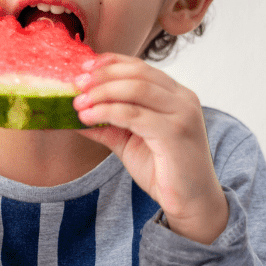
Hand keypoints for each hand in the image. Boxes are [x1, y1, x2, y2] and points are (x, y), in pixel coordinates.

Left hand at [73, 53, 228, 243]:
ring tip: (79, 103)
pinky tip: (88, 117)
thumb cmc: (163, 170)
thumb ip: (106, 124)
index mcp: (175, 94)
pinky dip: (106, 112)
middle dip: (102, 75)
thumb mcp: (129, 141)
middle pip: (137, 73)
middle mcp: (183, 98)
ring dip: (101, 92)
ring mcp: (182, 113)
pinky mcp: (176, 132)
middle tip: (76, 84)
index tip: (84, 67)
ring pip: (135, 89)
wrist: (192, 202)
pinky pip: (134, 114)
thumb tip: (74, 112)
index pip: (140, 67)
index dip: (110, 63)